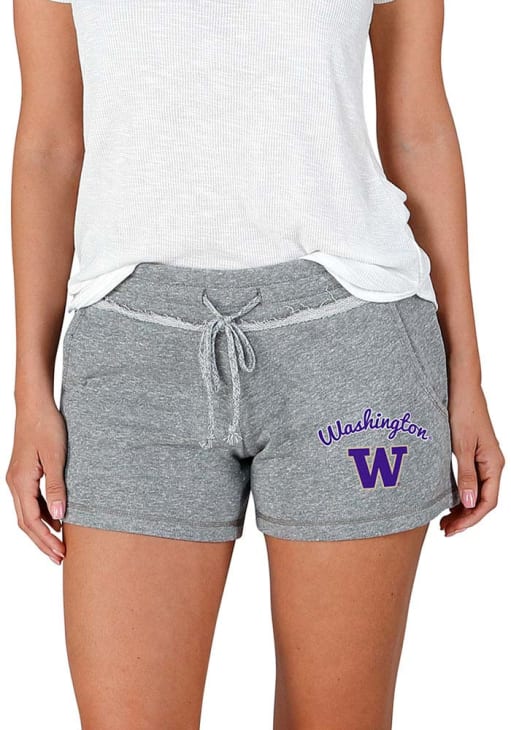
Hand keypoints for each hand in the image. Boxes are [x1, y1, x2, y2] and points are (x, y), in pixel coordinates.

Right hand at [5, 400, 67, 563]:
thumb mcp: (56, 457)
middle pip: (26, 523)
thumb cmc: (46, 426)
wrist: (35, 406)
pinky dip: (42, 514)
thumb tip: (60, 516)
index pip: (31, 521)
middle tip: (60, 558)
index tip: (61, 553)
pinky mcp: (23, 474)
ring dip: (42, 530)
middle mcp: (14, 483)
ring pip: (27, 514)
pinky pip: (30, 501)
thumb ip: (57, 487)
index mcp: (20, 482)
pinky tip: (57, 519)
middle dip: (43, 542)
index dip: (46, 539)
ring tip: (60, 544)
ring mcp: (17, 479)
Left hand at [440, 384, 504, 536]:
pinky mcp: (474, 453)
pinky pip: (472, 481)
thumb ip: (465, 474)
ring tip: (444, 521)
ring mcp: (484, 459)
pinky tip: (448, 501)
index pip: (487, 502)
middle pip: (483, 501)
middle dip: (465, 518)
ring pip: (477, 492)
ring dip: (462, 508)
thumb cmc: (463, 410)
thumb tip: (468, 502)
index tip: (452, 530)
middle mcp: (492, 464)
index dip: (470, 519)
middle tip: (444, 530)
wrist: (461, 386)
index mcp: (494, 464)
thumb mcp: (461, 444)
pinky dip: (461, 494)